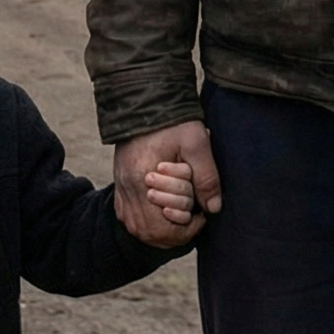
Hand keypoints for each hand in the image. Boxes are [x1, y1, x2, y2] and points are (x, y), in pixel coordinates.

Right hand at [115, 121, 221, 246]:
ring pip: (136, 227)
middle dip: (173, 233)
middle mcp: (128, 186)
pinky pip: (127, 215)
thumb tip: (213, 208)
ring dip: (158, 230)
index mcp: (144, 177)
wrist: (146, 99)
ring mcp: (121, 186)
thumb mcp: (196, 143)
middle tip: (193, 219)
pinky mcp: (120, 182)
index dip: (186, 228)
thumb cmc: (173, 120)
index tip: (201, 215)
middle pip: (147, 232)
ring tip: (180, 217)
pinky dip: (145, 221)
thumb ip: (206, 177)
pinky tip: (161, 212)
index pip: (162, 226)